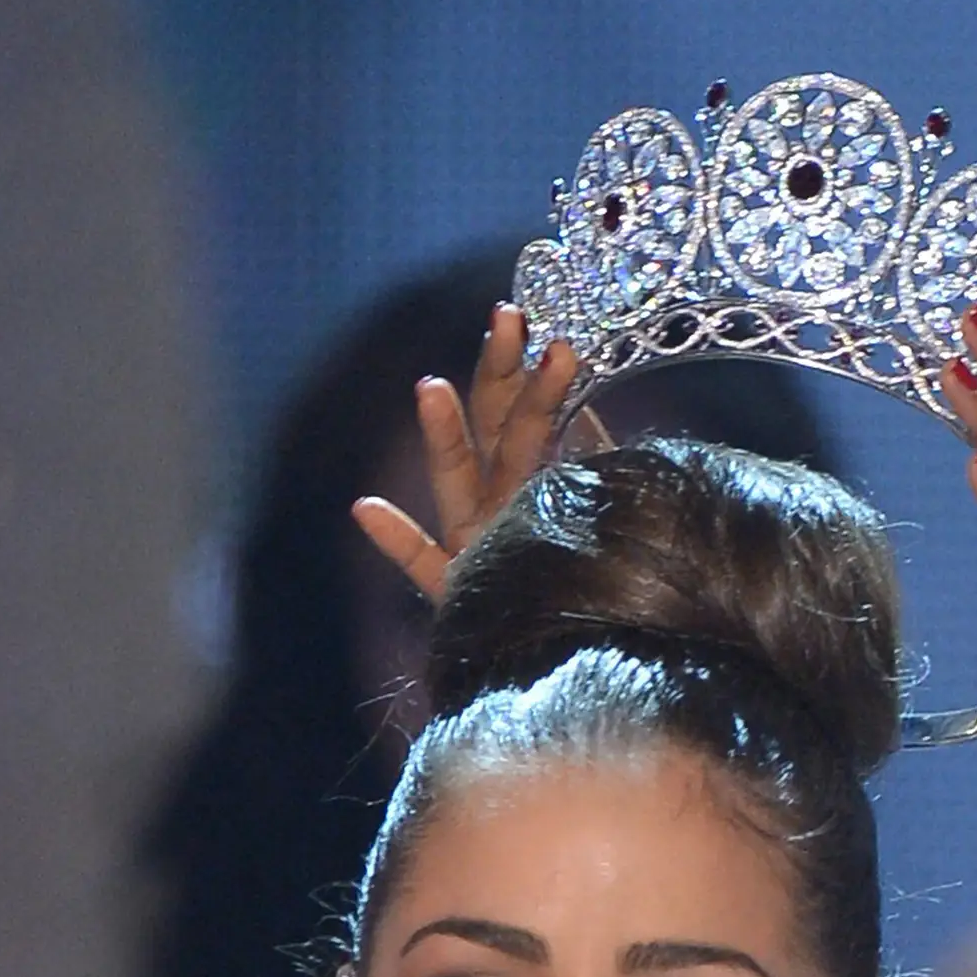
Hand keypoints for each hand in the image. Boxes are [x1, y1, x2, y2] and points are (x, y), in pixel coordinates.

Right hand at [351, 299, 606, 600]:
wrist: (577, 659)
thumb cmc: (598, 586)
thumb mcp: (604, 518)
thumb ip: (603, 472)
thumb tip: (609, 423)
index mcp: (532, 480)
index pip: (527, 412)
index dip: (534, 372)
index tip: (547, 331)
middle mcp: (498, 501)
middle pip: (496, 426)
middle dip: (500, 370)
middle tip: (508, 317)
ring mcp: (473, 542)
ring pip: (457, 479)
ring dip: (445, 434)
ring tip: (432, 387)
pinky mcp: (458, 589)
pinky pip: (423, 564)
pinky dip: (397, 538)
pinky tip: (366, 506)